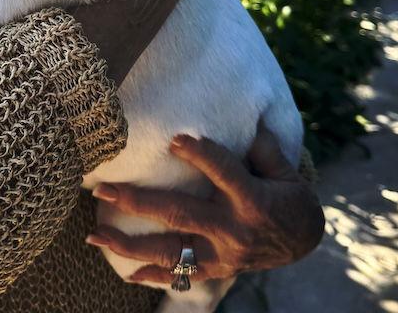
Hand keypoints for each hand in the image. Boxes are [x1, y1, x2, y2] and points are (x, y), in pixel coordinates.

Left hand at [86, 124, 324, 282]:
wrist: (303, 241)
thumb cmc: (289, 195)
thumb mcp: (286, 170)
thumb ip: (264, 148)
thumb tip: (247, 122)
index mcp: (252, 200)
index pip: (222, 173)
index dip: (201, 155)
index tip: (175, 139)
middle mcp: (232, 231)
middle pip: (179, 213)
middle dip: (137, 201)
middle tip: (102, 189)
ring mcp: (221, 256)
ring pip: (169, 251)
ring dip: (129, 244)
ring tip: (94, 234)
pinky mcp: (215, 270)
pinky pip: (180, 276)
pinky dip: (152, 276)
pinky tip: (125, 273)